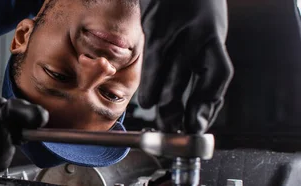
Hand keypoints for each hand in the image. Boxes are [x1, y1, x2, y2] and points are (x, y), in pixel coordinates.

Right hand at [138, 0, 233, 133]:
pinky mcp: (151, 32)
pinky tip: (148, 101)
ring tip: (163, 122)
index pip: (217, 75)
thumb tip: (201, 100)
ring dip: (162, 105)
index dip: (209, 104)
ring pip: (163, 77)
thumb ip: (204, 58)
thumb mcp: (208, 29)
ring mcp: (169, 35)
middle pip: (185, 82)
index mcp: (211, 36)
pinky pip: (150, 65)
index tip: (200, 122)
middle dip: (180, 112)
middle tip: (178, 129)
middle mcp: (192, 36)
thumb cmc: (194, 5)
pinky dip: (149, 86)